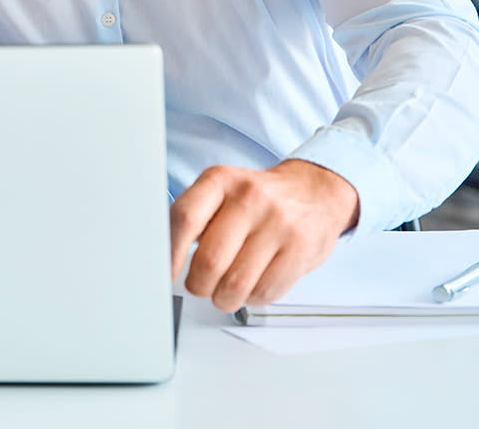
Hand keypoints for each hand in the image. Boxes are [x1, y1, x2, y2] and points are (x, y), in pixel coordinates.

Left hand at [169, 159, 359, 312]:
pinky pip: (265, 292)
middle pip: (209, 260)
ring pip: (236, 284)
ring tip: (224, 291)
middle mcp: (250, 198)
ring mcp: (278, 224)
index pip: (185, 218)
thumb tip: (163, 254)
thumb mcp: (223, 190)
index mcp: (221, 180)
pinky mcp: (300, 249)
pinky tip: (252, 285)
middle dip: (199, 285)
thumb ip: (195, 217)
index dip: (170, 254)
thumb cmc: (260, 198)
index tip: (166, 273)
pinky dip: (252, 298)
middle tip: (201, 285)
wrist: (315, 192)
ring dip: (224, 298)